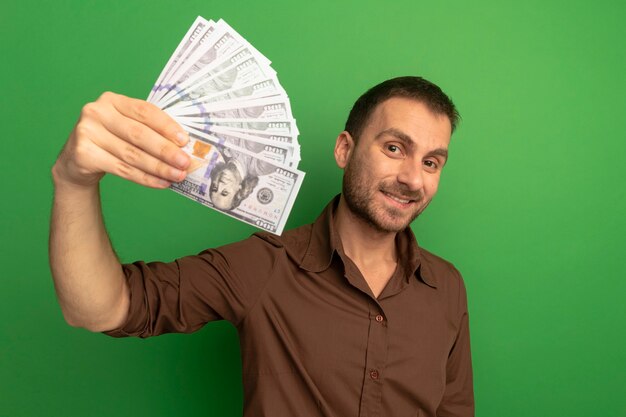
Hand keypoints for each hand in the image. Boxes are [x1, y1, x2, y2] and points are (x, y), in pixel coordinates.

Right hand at [53, 92, 190, 188]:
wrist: (77, 160)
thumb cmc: (111, 141)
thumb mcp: (126, 128)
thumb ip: (150, 131)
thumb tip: (183, 147)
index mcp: (112, 100)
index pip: (144, 111)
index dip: (167, 126)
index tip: (185, 140)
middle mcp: (97, 112)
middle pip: (139, 134)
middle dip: (165, 150)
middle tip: (185, 162)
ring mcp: (87, 132)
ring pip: (131, 154)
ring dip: (158, 167)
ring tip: (177, 176)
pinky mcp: (83, 153)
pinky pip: (122, 169)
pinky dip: (144, 178)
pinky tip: (161, 183)